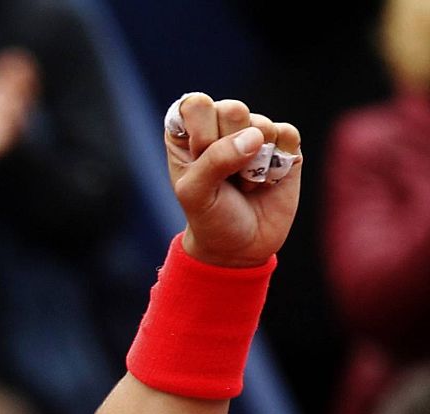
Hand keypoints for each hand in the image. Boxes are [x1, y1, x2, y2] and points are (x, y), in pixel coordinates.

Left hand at [167, 93, 301, 266]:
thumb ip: (214, 161)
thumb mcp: (196, 195)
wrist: (240, 246)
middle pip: (232, 109)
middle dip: (228, 149)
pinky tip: (266, 180)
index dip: (202, 135)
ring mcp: (254, 131)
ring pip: (261, 123)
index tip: (200, 162)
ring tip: (244, 183)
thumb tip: (255, 136)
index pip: (196, 105)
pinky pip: (288, 134)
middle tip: (225, 177)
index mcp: (187, 131)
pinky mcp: (284, 142)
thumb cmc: (209, 217)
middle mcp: (220, 124)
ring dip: (253, 164)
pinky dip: (277, 163)